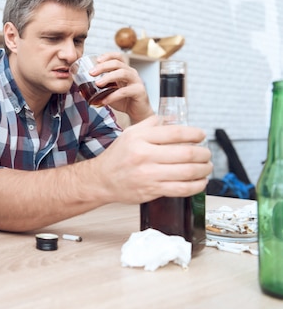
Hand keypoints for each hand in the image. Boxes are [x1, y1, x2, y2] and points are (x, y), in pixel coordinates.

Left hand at [89, 52, 153, 121]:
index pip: (118, 57)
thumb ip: (99, 89)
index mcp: (125, 70)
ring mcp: (137, 81)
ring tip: (97, 84)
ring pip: (123, 73)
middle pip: (118, 63)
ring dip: (108, 77)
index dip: (108, 56)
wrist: (138, 112)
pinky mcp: (139, 91)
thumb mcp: (110, 92)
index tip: (96, 60)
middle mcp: (132, 73)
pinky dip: (113, 96)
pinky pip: (125, 91)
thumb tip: (81, 90)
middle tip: (91, 72)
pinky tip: (104, 101)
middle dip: (103, 66)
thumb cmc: (123, 100)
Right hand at [92, 115, 211, 203]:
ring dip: (204, 169)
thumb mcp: (130, 134)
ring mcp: (149, 174)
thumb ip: (151, 124)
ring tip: (207, 166)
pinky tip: (200, 181)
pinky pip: (182, 189)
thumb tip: (173, 119)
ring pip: (188, 172)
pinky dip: (197, 185)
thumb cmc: (117, 157)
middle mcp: (144, 155)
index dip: (194, 133)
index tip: (201, 135)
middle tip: (207, 153)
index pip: (175, 132)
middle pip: (186, 153)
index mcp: (140, 138)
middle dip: (204, 153)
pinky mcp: (152, 190)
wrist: (102, 179)